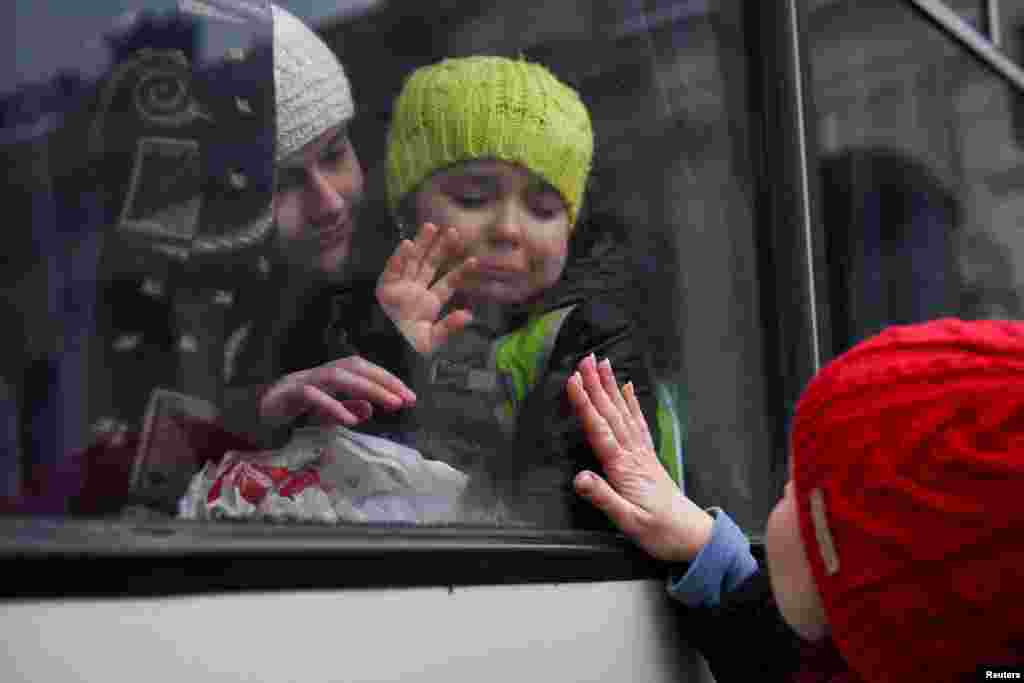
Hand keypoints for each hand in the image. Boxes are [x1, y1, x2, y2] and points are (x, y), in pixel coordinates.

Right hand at [259, 355, 415, 426]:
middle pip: (355, 367)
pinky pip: (313, 396)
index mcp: (330, 373)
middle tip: (407, 399)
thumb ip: (347, 407)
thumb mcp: (326, 411)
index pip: (364, 368)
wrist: (252, 414)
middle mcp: (319, 371)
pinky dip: (334, 406)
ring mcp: (302, 380)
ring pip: (338, 376)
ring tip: (390, 404)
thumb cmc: (291, 410)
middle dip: (384, 381)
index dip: (388, 379)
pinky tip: (352, 419)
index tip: (410, 396)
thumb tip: (370, 410)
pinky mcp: (287, 394)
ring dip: (367, 388)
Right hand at [376, 222, 476, 354]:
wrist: (387, 353)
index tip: (474, 260)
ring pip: (412, 261)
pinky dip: (398, 258)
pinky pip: (392, 270)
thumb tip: (469, 316)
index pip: (447, 284)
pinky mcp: (384, 289)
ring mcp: (400, 289)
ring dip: (421, 244)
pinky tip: (408, 244)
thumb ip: (449, 327)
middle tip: (454, 231)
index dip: (460, 272)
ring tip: (431, 226)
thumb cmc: (408, 350)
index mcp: (428, 304)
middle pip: (429, 265)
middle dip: (440, 248)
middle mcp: (414, 292)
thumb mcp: (432, 341)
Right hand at [567, 354, 712, 563]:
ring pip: (624, 413)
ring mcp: (642, 454)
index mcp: (624, 468)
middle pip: (611, 414)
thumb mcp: (628, 522)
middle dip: (596, 385)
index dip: (585, 404)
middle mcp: (633, 455)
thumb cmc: (659, 532)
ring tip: (602, 364)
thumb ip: (603, 497)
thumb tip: (579, 478)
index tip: (573, 380)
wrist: (692, 537)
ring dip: (611, 387)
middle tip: (585, 359)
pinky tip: (627, 388)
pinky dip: (631, 403)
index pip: (599, 430)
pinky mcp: (648, 457)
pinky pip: (638, 423)